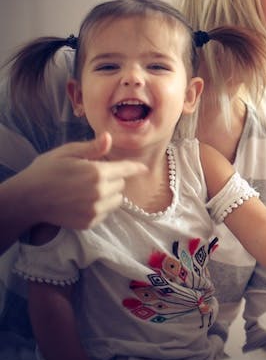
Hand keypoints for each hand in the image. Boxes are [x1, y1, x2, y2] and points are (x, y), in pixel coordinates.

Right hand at [22, 132, 146, 229]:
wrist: (27, 199)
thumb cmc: (46, 171)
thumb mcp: (67, 153)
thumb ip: (92, 148)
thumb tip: (110, 138)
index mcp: (97, 172)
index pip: (126, 169)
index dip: (135, 168)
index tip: (143, 168)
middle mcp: (100, 192)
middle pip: (121, 184)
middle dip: (112, 178)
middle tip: (92, 176)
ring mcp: (95, 209)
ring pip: (116, 199)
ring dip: (109, 194)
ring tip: (88, 189)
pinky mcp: (90, 222)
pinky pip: (106, 212)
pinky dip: (100, 206)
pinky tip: (83, 201)